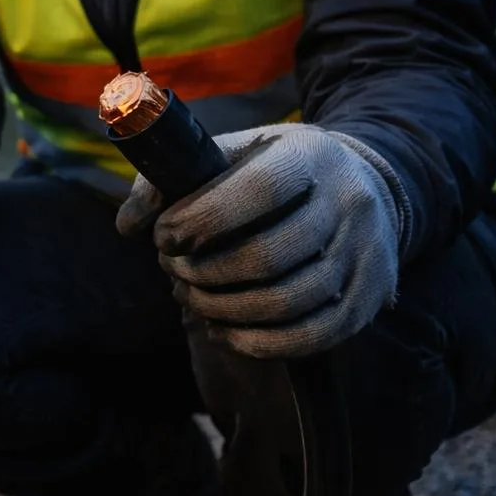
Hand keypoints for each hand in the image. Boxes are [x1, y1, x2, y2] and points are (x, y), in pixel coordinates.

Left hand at [117, 124, 409, 358]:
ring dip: (224, 310)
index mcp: (309, 156)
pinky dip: (257, 342)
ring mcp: (365, 254)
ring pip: (288, 303)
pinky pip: (311, 337)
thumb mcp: (230, 153)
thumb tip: (127, 225)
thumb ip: (171, 178)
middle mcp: (348, 203)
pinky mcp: (367, 300)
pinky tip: (223, 330)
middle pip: (268, 257)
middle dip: (204, 273)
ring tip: (192, 298)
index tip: (164, 237)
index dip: (201, 220)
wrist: (366, 185)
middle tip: (172, 270)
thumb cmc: (276, 169)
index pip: (258, 191)